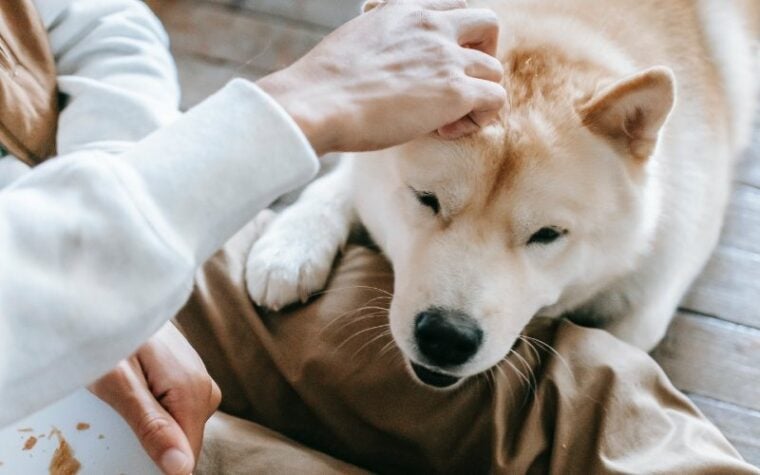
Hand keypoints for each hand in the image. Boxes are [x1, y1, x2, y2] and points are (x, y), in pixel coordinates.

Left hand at [89, 323, 220, 474]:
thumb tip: (183, 470)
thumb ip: (153, 427)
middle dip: (149, 441)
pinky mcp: (192, 379)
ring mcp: (201, 382)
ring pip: (179, 428)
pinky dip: (153, 410)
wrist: (113, 296)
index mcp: (193, 392)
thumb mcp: (119, 385)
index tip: (127, 443)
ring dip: (149, 425)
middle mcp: (206, 389)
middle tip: (115, 411)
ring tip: (119, 397)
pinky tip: (133, 390)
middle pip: (182, 442)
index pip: (187, 458)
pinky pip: (176, 411)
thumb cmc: (109, 334)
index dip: (155, 464)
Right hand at [257, 0, 505, 153]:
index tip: (434, 65)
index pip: (453, 7)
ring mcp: (447, 57)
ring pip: (494, 68)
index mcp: (405, 10)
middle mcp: (431, 26)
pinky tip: (446, 130)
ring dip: (478, 94)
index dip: (454, 36)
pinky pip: (495, 99)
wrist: (317, 103)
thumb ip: (383, 44)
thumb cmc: (323, 85)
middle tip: (459, 84)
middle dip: (482, 54)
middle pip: (487, 24)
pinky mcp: (455, 91)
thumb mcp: (354, 42)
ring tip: (445, 119)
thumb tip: (384, 70)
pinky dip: (479, 118)